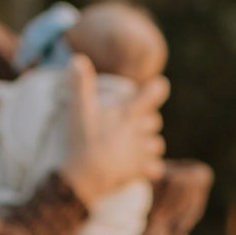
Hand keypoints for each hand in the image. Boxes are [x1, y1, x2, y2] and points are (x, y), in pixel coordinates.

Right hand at [62, 55, 167, 208]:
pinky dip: (151, 167)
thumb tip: (77, 58)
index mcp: (128, 114)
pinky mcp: (140, 171)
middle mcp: (139, 131)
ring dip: (149, 143)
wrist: (86, 176)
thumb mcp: (79, 109)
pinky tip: (141, 166)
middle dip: (147, 120)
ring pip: (157, 144)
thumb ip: (80, 84)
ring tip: (135, 145)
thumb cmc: (83, 140)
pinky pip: (156, 167)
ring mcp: (141, 152)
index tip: (158, 87)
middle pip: (155, 121)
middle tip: (131, 123)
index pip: (153, 95)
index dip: (157, 89)